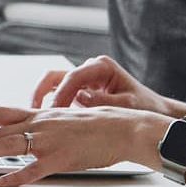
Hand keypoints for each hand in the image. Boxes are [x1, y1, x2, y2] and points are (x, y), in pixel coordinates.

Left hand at [0, 105, 164, 186]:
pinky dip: (14, 178)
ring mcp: (49, 141)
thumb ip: (46, 125)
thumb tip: (30, 131)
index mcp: (40, 114)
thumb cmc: (100, 125)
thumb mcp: (67, 119)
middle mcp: (40, 124)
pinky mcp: (61, 159)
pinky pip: (32, 170)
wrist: (125, 128)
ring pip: (5, 146)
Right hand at [30, 54, 164, 115]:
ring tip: (32, 116)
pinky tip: (42, 119)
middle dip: (43, 94)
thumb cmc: (144, 107)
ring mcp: (83, 80)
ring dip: (41, 98)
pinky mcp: (80, 92)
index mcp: (102, 67)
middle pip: (56, 76)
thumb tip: (80, 98)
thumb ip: (105, 101)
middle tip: (35, 114)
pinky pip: (58, 94)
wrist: (153, 113)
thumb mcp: (128, 105)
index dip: (61, 95)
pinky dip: (49, 105)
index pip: (73, 77)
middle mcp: (90, 69)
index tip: (53, 112)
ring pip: (53, 84)